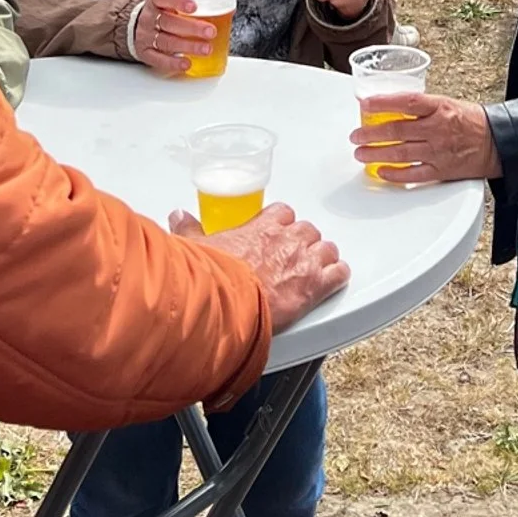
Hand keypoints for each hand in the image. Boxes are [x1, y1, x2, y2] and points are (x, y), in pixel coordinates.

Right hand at [130, 0, 214, 74]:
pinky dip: (174, 63)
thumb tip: (228, 10)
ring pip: (167, 42)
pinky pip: (159, 59)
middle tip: (211, 31)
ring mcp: (146, 37)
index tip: (194, 6)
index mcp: (156, 2)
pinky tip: (187, 63)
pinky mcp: (145, 53)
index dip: (178, 1)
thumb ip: (190, 6)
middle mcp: (149, 18)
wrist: (133, 26)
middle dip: (192, 28)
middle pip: (169, 22)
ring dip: (188, 47)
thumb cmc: (162, 13)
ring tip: (206, 49)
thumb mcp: (170, 3)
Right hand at [166, 200, 349, 328]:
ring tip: (314, 268)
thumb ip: (191, 230)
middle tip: (293, 256)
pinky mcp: (315, 286)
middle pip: (307, 230)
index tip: (276, 233)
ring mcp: (304, 261)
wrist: (227, 303)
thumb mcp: (197, 247)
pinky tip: (332, 280)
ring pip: (326, 249)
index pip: (283, 213)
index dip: (281, 224)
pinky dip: (337, 276)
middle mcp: (287, 239)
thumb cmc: (213, 276)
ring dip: (321, 257)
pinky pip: (339, 273)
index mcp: (263, 226)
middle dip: (303, 242)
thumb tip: (178, 216)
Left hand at [351, 90, 498, 186]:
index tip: (364, 104)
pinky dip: (395, 174)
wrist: (497, 142)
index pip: (406, 102)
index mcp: (440, 108)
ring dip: (376, 154)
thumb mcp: (447, 103)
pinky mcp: (441, 171)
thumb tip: (389, 107)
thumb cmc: (471, 121)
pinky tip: (381, 171)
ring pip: (401, 154)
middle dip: (371, 134)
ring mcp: (438, 152)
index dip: (383, 102)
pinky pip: (413, 174)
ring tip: (360, 153)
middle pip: (397, 131)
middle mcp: (438, 129)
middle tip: (355, 135)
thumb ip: (421, 107)